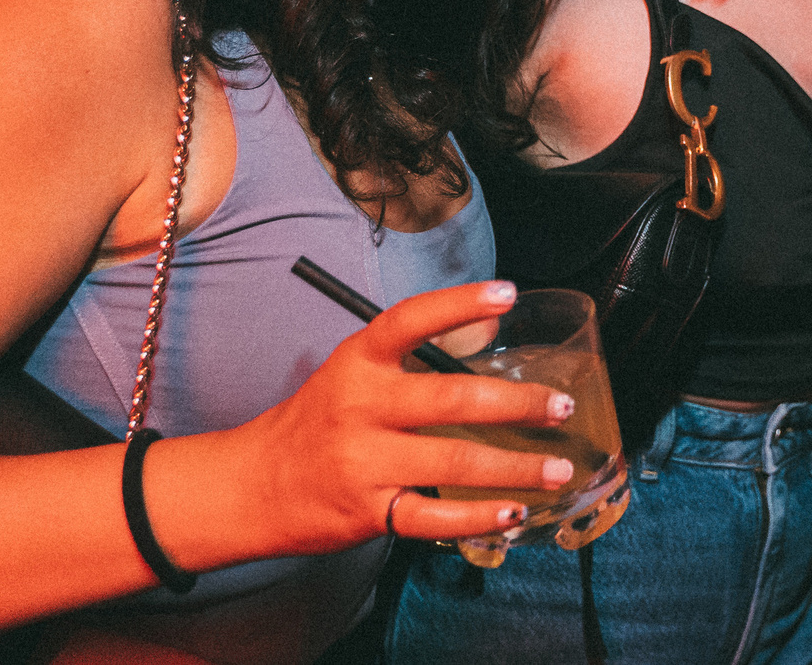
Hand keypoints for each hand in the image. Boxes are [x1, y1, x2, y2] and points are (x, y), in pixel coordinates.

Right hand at [228, 280, 581, 554]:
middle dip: (519, 403)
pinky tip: (513, 511)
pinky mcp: (369, 512)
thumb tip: (491, 338)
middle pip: (453, 398)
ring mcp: (365, 462)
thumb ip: (411, 359)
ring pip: (456, 461)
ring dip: (517, 467)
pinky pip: (436, 515)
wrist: (251, 486)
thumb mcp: (352, 373)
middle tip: (560, 406)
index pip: (411, 320)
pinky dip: (481, 516)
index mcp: (359, 362)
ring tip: (558, 468)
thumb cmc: (316, 423)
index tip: (507, 293)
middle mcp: (362, 406)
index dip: (460, 303)